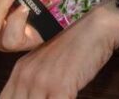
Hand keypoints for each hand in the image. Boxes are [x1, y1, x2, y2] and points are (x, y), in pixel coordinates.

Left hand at [0, 0, 118, 98]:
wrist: (98, 26)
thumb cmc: (78, 44)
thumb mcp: (49, 62)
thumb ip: (36, 81)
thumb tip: (34, 95)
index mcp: (20, 71)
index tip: (33, 98)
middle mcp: (26, 77)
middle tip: (48, 98)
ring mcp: (42, 82)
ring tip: (60, 97)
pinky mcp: (60, 87)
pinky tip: (69, 98)